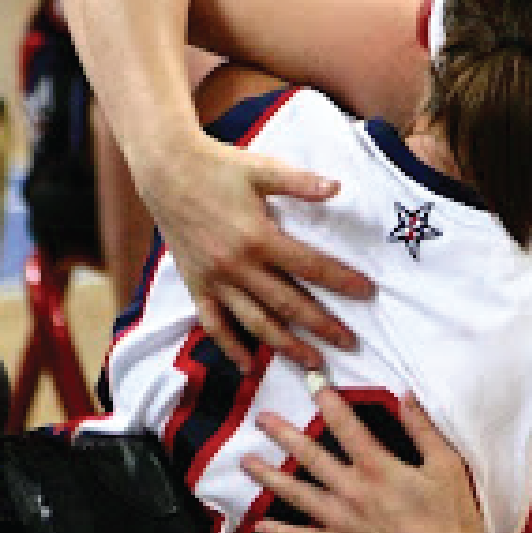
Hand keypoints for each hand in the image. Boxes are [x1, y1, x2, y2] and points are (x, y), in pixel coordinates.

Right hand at [138, 136, 373, 371]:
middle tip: (348, 342)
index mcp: (258, 237)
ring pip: (255, 323)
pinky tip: (247, 365)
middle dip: (322, 326)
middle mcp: (238, 266)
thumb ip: (299, 182)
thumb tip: (336, 187)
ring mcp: (216, 280)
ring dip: (285, 346)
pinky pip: (214, 324)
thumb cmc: (217, 167)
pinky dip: (230, 347)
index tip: (366, 292)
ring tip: (311, 361)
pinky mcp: (196, 285)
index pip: (310, 266)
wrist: (165, 170)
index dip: (341, 280)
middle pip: (288, 304)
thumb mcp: (261, 169)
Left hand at [242, 386, 491, 532]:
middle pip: (310, 456)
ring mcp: (341, 522)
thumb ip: (423, 430)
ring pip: (297, 494)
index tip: (313, 384)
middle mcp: (352, 491)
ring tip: (247, 463)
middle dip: (283, 434)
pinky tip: (260, 526)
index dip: (328, 402)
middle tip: (261, 419)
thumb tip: (407, 397)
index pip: (346, 426)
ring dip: (270, 477)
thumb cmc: (453, 520)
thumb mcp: (446, 466)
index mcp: (378, 468)